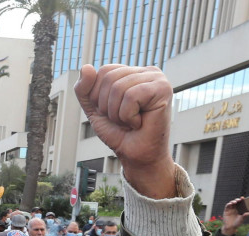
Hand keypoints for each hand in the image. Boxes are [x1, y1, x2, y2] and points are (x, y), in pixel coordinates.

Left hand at [74, 65, 175, 197]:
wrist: (135, 155)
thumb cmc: (119, 132)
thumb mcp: (94, 109)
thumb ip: (85, 89)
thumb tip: (86, 67)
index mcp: (132, 72)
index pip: (103, 71)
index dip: (98, 96)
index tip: (112, 111)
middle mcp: (147, 71)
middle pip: (109, 78)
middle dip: (107, 105)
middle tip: (122, 119)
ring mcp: (157, 78)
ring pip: (119, 88)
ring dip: (117, 113)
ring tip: (131, 121)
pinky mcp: (163, 88)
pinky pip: (131, 96)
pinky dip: (128, 116)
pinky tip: (139, 122)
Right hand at [220, 197, 248, 235]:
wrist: (230, 227)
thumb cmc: (237, 223)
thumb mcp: (242, 220)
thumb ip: (245, 216)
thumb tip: (248, 213)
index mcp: (239, 209)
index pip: (241, 203)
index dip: (242, 200)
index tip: (243, 198)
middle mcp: (235, 208)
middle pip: (236, 202)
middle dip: (237, 199)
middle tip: (239, 199)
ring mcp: (230, 209)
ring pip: (231, 203)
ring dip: (233, 201)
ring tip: (235, 202)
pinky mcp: (226, 210)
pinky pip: (227, 206)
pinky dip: (229, 204)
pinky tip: (231, 204)